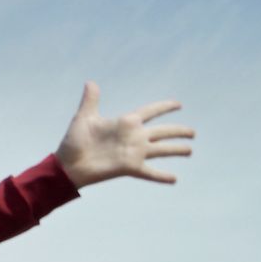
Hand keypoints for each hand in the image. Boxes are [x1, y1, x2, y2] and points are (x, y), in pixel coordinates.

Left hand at [57, 82, 193, 186]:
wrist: (67, 166)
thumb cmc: (73, 142)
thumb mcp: (84, 118)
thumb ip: (91, 100)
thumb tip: (90, 82)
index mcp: (126, 123)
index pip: (151, 111)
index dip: (164, 107)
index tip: (178, 104)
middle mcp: (134, 137)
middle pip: (163, 131)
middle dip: (178, 131)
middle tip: (193, 132)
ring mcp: (133, 153)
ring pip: (162, 149)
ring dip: (176, 150)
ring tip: (190, 150)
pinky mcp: (129, 167)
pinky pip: (149, 172)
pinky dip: (161, 176)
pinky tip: (175, 179)